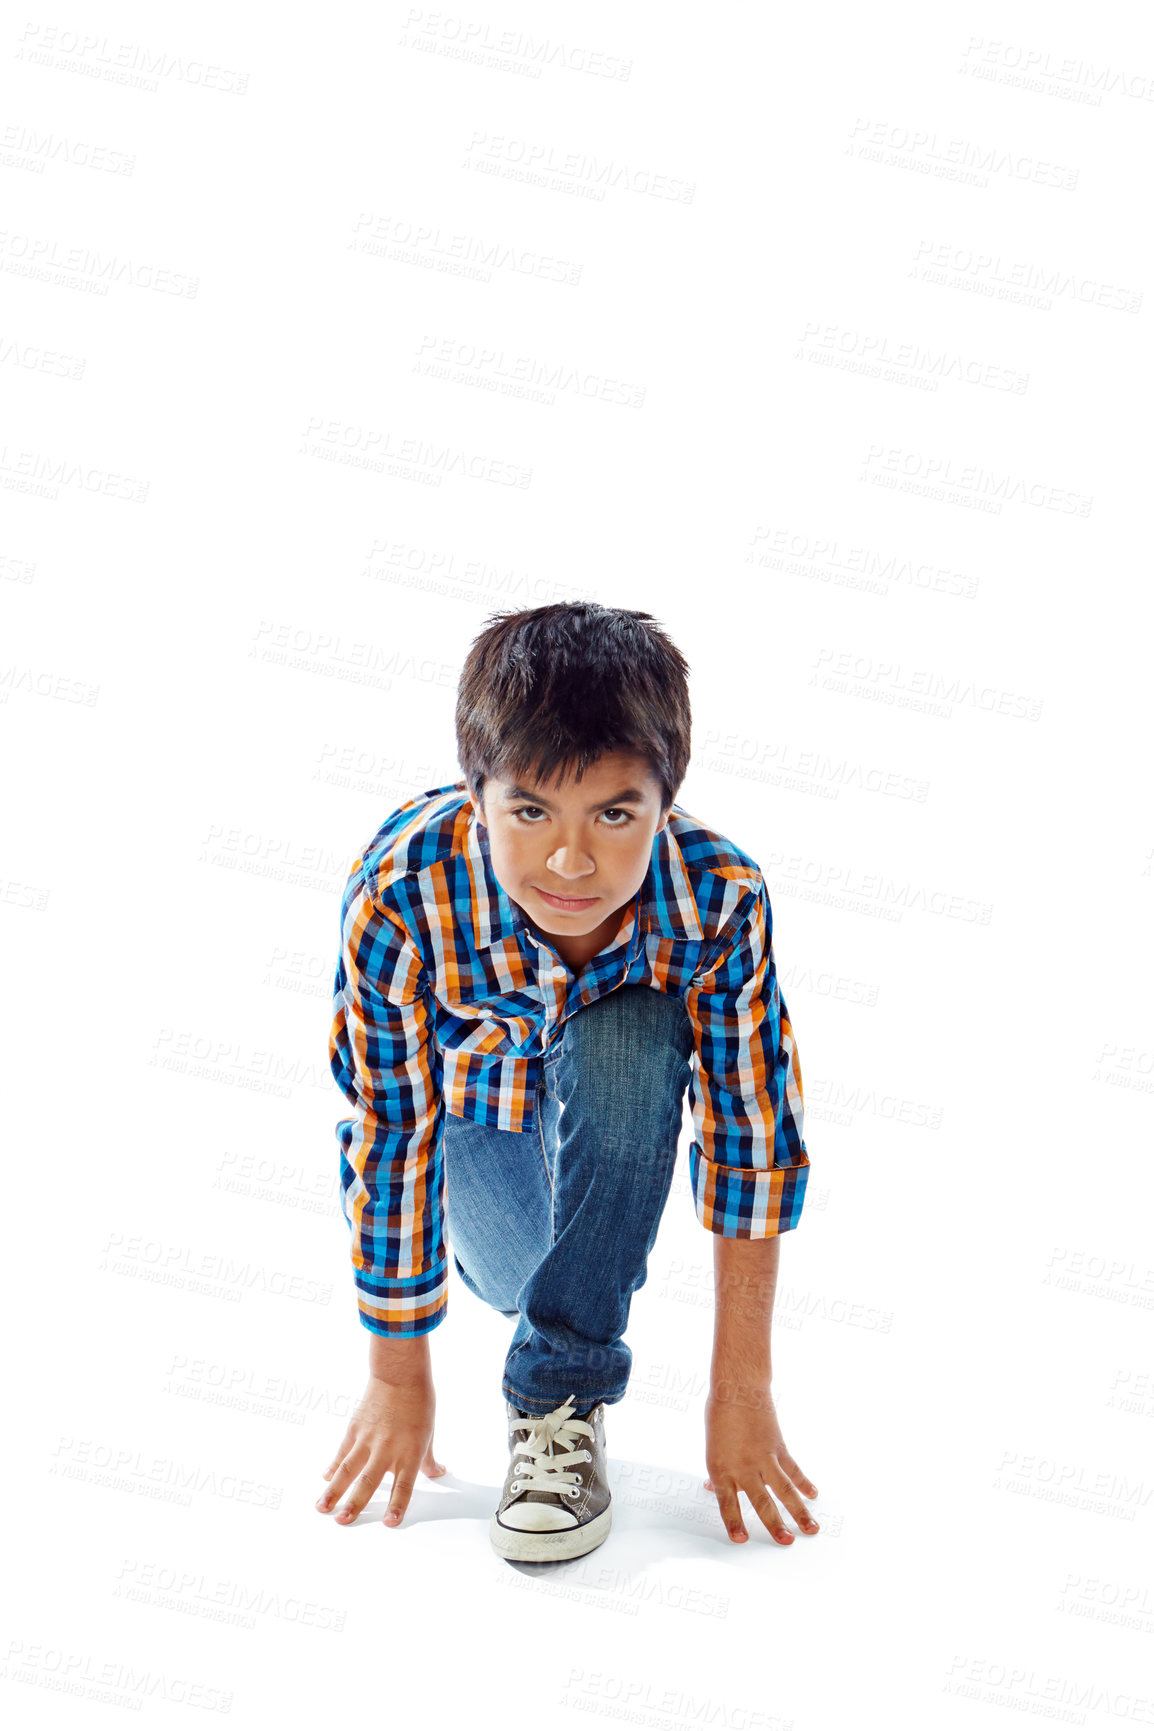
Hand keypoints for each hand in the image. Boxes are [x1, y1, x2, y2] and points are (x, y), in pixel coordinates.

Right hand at [316, 1373, 445, 1527]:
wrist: (399, 1374)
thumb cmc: (418, 1402)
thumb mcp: (429, 1433)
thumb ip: (428, 1459)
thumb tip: (438, 1472)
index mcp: (410, 1452)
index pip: (404, 1485)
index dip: (397, 1505)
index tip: (389, 1523)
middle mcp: (388, 1449)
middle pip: (368, 1482)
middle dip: (354, 1504)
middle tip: (342, 1521)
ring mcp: (368, 1439)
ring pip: (348, 1469)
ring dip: (334, 1490)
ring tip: (322, 1507)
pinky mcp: (355, 1428)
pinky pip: (342, 1452)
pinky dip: (334, 1466)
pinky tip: (326, 1478)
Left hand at [704, 1382, 818, 1544]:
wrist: (738, 1387)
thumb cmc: (719, 1415)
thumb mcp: (711, 1446)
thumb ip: (717, 1471)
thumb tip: (712, 1488)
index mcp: (722, 1469)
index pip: (727, 1503)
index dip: (734, 1523)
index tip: (741, 1540)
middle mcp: (743, 1468)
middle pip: (761, 1502)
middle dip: (774, 1525)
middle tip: (786, 1542)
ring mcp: (763, 1458)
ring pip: (784, 1490)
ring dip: (799, 1511)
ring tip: (811, 1529)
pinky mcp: (778, 1447)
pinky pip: (793, 1469)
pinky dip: (804, 1483)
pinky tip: (813, 1494)